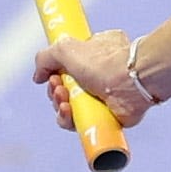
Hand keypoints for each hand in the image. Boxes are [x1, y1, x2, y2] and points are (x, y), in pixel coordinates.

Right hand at [30, 28, 149, 130]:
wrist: (132, 82)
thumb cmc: (106, 62)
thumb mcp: (67, 48)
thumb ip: (46, 58)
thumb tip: (38, 76)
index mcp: (94, 54)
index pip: (67, 66)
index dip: (55, 72)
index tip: (51, 74)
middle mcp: (99, 76)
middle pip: (65, 89)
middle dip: (55, 89)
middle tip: (58, 86)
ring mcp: (103, 97)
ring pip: (70, 107)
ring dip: (59, 104)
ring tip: (64, 98)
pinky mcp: (105, 117)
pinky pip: (79, 123)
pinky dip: (68, 119)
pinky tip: (68, 111)